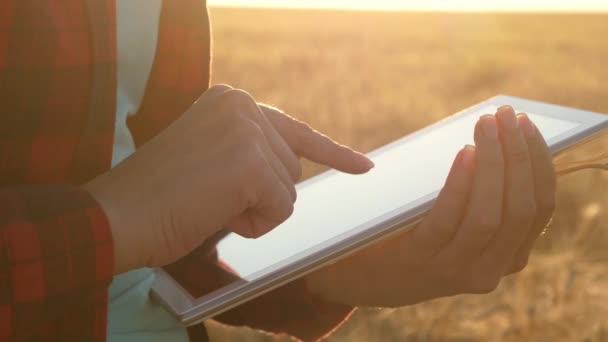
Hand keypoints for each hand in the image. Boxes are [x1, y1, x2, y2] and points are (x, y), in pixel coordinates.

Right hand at [86, 85, 372, 273]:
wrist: (116, 214)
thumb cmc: (158, 196)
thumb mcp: (209, 156)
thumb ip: (251, 150)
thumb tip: (296, 165)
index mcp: (231, 101)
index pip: (294, 130)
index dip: (331, 154)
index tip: (363, 167)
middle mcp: (242, 105)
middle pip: (292, 168)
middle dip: (260, 195)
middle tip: (211, 198)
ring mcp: (247, 130)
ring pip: (289, 190)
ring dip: (255, 210)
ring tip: (209, 204)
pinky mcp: (250, 162)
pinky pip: (281, 209)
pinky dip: (254, 224)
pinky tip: (216, 215)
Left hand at [306, 106, 555, 306]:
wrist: (356, 275)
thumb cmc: (410, 235)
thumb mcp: (456, 224)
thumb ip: (480, 195)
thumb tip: (500, 138)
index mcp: (505, 258)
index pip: (540, 209)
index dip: (539, 162)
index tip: (526, 124)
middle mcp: (487, 270)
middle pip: (521, 210)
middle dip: (519, 156)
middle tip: (506, 114)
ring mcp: (453, 269)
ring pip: (489, 215)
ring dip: (493, 164)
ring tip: (485, 125)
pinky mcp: (418, 260)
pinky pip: (447, 219)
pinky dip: (460, 184)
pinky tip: (464, 153)